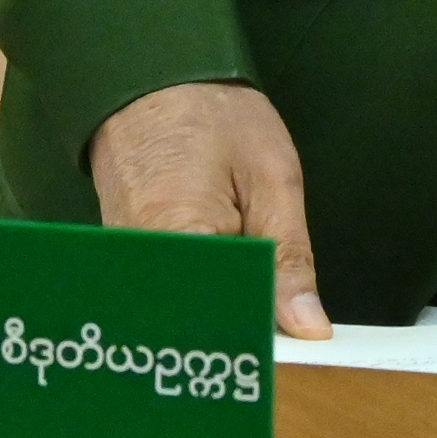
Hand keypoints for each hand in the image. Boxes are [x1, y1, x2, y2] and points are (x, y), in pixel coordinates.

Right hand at [87, 81, 332, 337]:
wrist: (152, 83)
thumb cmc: (213, 116)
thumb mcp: (273, 176)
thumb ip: (288, 258)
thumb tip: (308, 329)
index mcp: (179, 238)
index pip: (224, 321)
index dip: (263, 345)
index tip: (296, 354)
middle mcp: (141, 266)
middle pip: (198, 331)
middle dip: (244, 342)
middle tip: (284, 344)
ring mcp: (128, 271)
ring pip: (183, 322)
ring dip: (224, 328)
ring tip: (260, 325)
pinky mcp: (128, 270)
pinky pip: (170, 303)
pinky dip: (204, 308)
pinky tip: (231, 306)